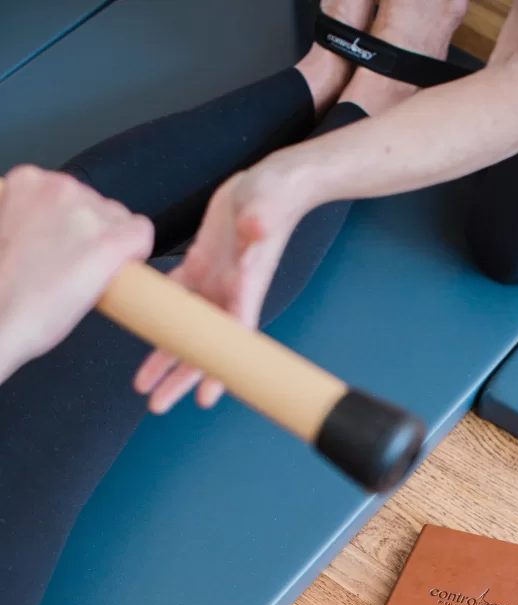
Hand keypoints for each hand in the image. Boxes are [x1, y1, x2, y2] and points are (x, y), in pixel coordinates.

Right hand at [0, 165, 153, 381]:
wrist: (0, 318)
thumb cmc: (2, 286)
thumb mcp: (10, 230)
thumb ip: (36, 218)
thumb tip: (59, 231)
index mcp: (29, 182)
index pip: (74, 193)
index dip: (76, 224)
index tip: (69, 243)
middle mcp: (61, 188)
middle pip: (101, 205)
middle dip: (94, 234)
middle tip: (75, 265)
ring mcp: (87, 214)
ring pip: (122, 220)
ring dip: (113, 245)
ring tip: (86, 273)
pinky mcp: (110, 242)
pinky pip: (142, 235)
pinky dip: (137, 253)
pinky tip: (118, 271)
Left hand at [134, 159, 306, 412]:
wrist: (272, 184)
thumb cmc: (273, 198)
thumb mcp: (265, 210)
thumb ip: (260, 225)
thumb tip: (257, 230)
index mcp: (245, 290)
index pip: (230, 340)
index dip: (217, 372)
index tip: (203, 400)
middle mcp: (228, 296)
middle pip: (202, 348)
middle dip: (179, 378)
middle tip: (156, 406)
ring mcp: (213, 284)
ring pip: (184, 331)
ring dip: (164, 356)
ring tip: (142, 384)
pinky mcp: (201, 265)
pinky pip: (176, 296)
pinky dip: (160, 315)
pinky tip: (142, 329)